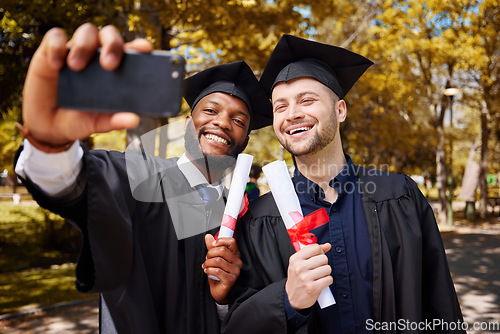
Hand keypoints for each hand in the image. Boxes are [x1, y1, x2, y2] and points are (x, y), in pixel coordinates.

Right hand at [22, 23, 152, 146]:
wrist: (49, 126)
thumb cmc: (80, 119)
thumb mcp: (97, 122)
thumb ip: (115, 120)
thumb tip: (134, 120)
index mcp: (115, 70)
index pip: (131, 50)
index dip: (139, 45)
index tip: (145, 49)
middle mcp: (98, 55)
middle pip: (110, 35)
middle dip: (113, 44)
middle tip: (109, 64)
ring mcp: (76, 51)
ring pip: (86, 31)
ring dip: (84, 45)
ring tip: (77, 67)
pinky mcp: (51, 51)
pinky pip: (55, 37)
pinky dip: (56, 46)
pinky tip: (56, 64)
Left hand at [202, 234, 242, 303]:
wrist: (220, 290)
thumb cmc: (219, 274)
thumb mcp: (215, 258)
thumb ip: (212, 247)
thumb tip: (208, 236)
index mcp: (235, 255)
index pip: (232, 242)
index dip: (221, 241)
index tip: (213, 244)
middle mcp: (238, 262)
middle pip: (222, 250)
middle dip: (210, 253)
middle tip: (207, 258)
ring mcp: (235, 271)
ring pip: (218, 261)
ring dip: (207, 262)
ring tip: (205, 266)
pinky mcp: (231, 279)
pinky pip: (217, 271)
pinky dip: (209, 270)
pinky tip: (207, 271)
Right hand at [285, 243, 332, 309]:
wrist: (292, 297)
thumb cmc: (298, 278)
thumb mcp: (300, 263)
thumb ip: (313, 252)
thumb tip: (328, 245)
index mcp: (295, 259)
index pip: (315, 248)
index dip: (320, 252)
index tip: (317, 258)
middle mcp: (299, 267)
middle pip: (323, 258)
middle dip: (323, 264)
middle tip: (317, 270)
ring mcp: (305, 278)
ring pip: (328, 268)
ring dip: (326, 273)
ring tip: (319, 276)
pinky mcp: (312, 288)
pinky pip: (329, 279)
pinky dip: (327, 281)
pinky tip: (320, 283)